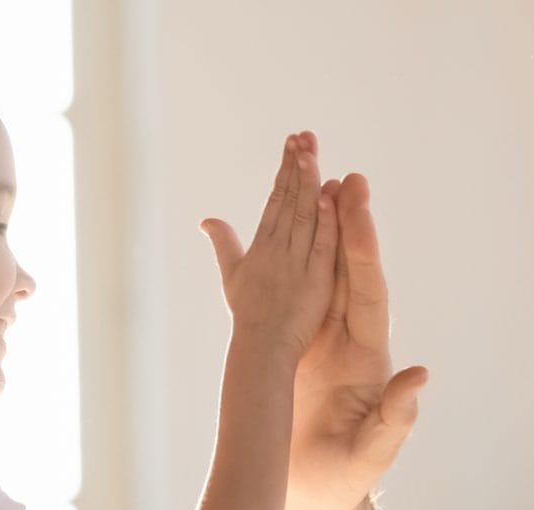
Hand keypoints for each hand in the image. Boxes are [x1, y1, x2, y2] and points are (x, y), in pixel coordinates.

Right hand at [201, 132, 338, 356]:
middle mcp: (278, 250)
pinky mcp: (314, 282)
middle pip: (289, 200)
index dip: (285, 171)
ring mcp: (296, 264)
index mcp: (262, 245)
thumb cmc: (247, 318)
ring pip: (303, 217)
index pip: (276, 200)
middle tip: (304, 134)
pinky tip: (326, 197)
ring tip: (310, 150)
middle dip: (297, 165)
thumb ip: (224, 245)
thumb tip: (206, 220)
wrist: (258, 351)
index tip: (293, 144)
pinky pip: (320, 248)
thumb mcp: (232, 275)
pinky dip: (323, 224)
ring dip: (307, 183)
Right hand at [283, 173, 428, 509]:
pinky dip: (286, 262)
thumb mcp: (373, 452)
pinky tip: (276, 229)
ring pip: (321, 275)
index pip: (368, 294)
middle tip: (344, 176)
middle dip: (347, 224)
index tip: (358, 210)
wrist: (313, 496)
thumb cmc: (345, 479)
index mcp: (368, 358)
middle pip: (349, 272)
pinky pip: (292, 296)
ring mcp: (321, 341)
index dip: (364, 251)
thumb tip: (420, 377)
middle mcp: (348, 340)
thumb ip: (396, 418)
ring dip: (320, 232)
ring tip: (315, 183)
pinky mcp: (293, 348)